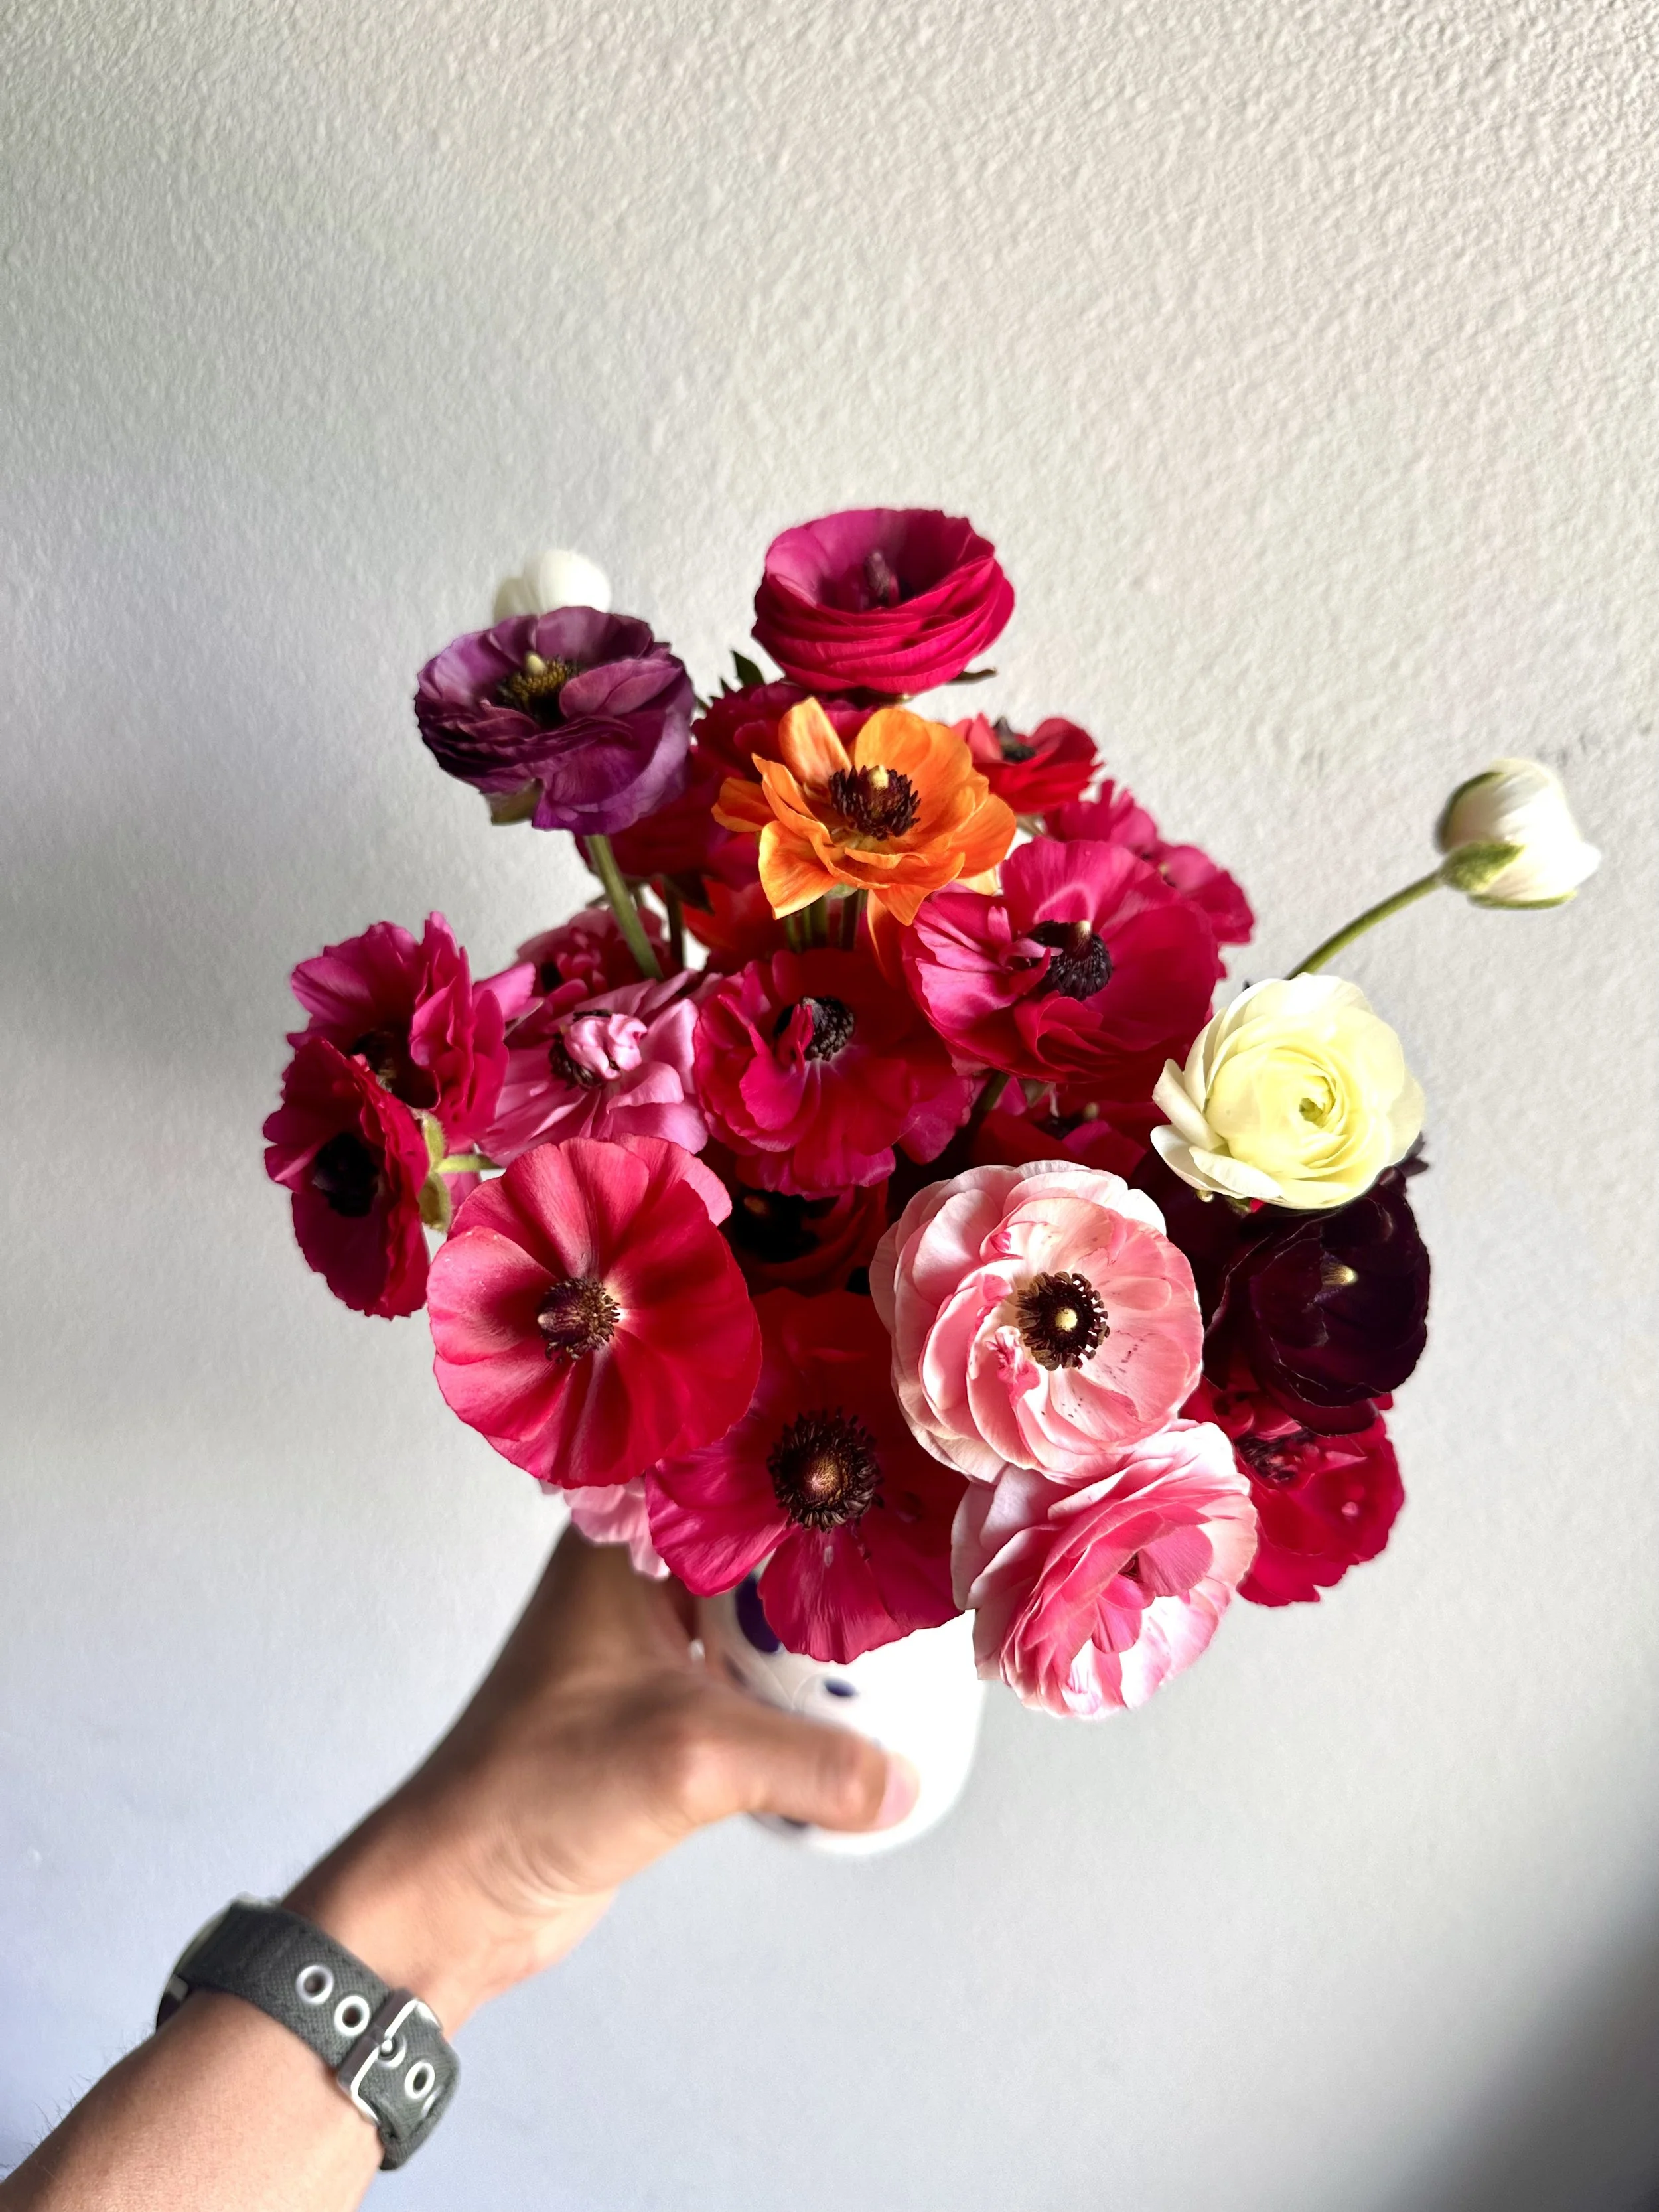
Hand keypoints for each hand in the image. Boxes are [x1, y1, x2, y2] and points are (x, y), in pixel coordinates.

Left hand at [286, 1531, 916, 2026]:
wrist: (456, 1894)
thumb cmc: (533, 1792)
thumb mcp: (691, 1760)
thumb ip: (808, 1762)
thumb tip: (903, 1781)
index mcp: (619, 1541)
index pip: (732, 1474)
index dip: (811, 1469)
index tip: (894, 1475)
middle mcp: (634, 1576)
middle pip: (757, 1543)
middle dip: (832, 1556)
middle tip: (917, 1559)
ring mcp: (647, 1643)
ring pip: (758, 1614)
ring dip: (817, 1631)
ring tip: (905, 1629)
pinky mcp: (662, 1709)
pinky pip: (751, 1677)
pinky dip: (798, 1689)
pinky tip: (855, 1704)